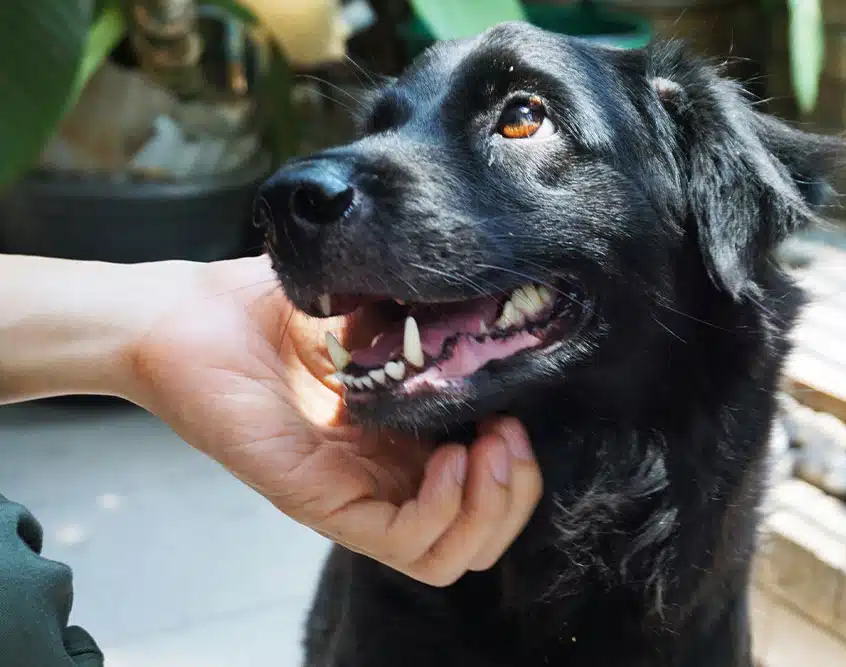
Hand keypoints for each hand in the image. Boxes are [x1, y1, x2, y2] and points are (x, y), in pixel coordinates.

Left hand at [123, 255, 542, 585]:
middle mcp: (388, 478)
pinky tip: (454, 459)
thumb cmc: (275, 308)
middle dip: (516, 493)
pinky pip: (402, 544)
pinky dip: (445, 511)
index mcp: (407, 440)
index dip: (519, 466)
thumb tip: (502, 312)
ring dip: (490, 508)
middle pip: (476, 535)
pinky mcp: (320, 502)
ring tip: (490, 448)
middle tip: (511, 435)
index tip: (522, 410)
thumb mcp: (377, 307)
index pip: (485, 489)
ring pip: (449, 554)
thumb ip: (434, 320)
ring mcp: (355, 496)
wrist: (190, 314)